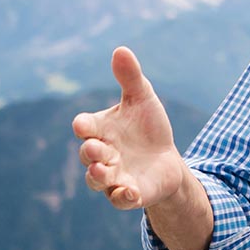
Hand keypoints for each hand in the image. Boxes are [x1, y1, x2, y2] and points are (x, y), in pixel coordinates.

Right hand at [72, 46, 185, 209]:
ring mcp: (113, 176)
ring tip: (102, 170)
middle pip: (88, 155)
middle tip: (99, 148)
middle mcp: (102, 154)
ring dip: (98, 176)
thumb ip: (130, 78)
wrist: (166, 158)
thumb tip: (120, 49)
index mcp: (101, 130)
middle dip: (91, 152)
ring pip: (97, 180)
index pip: (85, 127)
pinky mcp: (129, 194)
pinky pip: (119, 200)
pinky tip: (130, 192)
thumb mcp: (142, 99)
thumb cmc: (147, 126)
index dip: (83, 126)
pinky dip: (122, 197)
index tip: (84, 124)